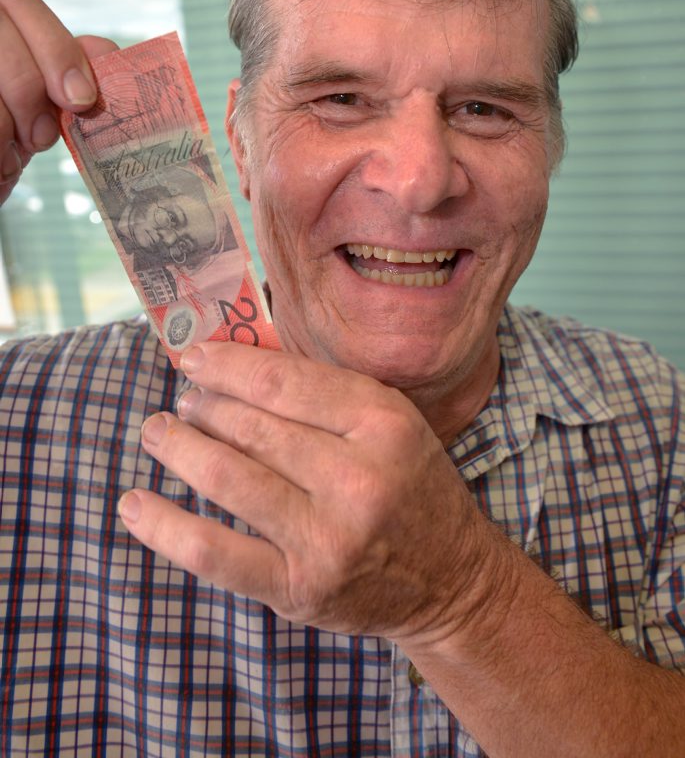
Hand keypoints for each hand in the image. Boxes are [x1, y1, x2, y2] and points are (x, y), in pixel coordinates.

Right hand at [0, 0, 117, 204]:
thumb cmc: (16, 126)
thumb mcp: (51, 99)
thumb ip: (79, 69)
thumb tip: (104, 55)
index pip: (22, 3)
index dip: (56, 50)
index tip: (81, 102)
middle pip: (1, 37)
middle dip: (29, 90)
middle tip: (42, 137)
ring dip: (4, 124)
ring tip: (13, 152)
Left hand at [118, 340, 496, 642]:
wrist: (452, 580)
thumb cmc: (410, 486)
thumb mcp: (391, 423)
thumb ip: (324, 395)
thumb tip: (232, 365)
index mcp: (384, 424)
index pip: (284, 381)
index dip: (227, 364)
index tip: (193, 356)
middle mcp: (359, 479)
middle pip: (252, 425)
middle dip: (203, 405)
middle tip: (184, 400)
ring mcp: (328, 538)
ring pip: (228, 478)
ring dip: (179, 448)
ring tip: (160, 432)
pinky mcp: (299, 588)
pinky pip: (214, 552)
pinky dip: (164, 526)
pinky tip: (135, 504)